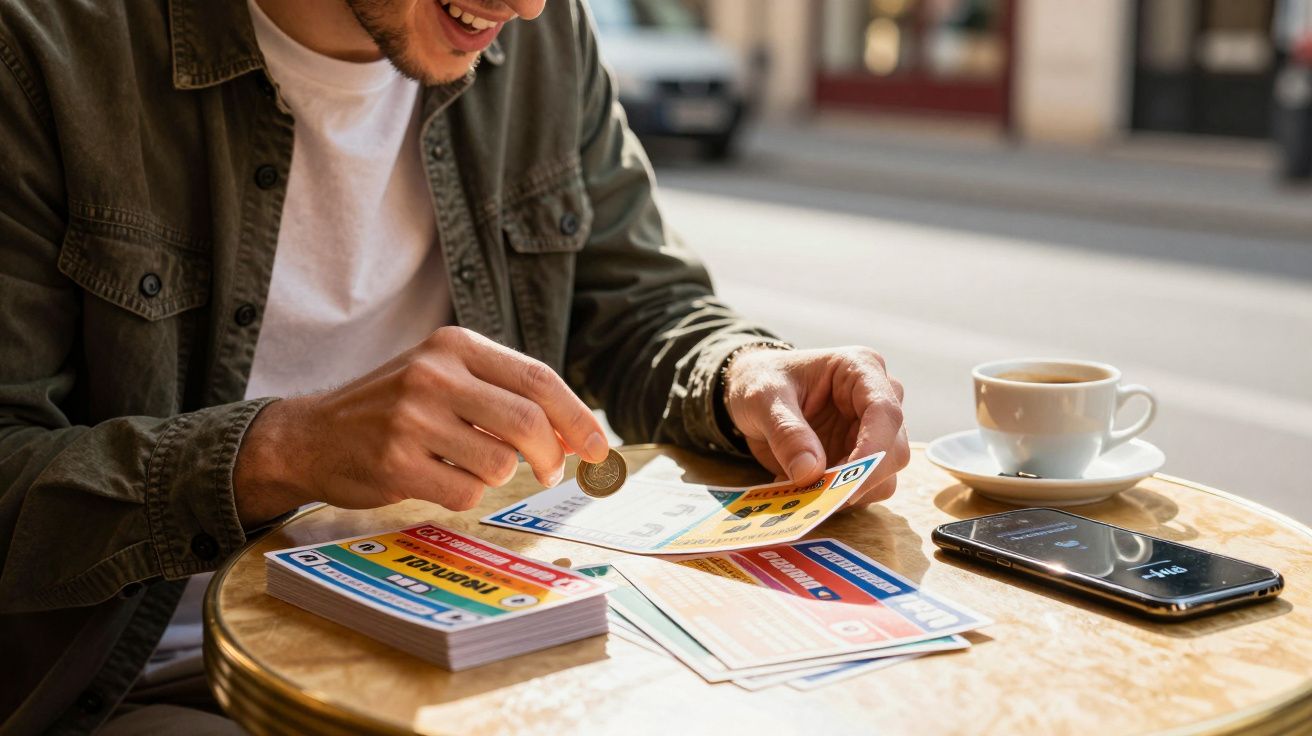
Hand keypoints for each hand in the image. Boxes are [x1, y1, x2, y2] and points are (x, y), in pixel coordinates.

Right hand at [233, 327, 609, 525]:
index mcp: (454, 344)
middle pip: (528, 421)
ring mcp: (412, 418)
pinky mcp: (396, 463)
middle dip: (552, 456)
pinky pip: (465, 491)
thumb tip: (574, 434)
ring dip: (497, 475)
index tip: (598, 448)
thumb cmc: (393, 407)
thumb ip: (503, 394)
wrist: (312, 435)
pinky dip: (464, 493)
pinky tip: (435, 478)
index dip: (577, 417)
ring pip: (500, 463)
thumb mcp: (444, 376)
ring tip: (465, 464)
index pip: (538, 379)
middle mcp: (433, 374)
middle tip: (552, 473)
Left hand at [723, 346, 908, 507]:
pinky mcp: (862, 457)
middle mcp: (878, 398)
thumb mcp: (763, 398)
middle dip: (859, 478)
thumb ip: (786, 431)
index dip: (874, 449)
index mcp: (860, 368)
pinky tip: (804, 487)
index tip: (847, 479)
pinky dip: (836, 496)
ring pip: (885, 476)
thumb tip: (811, 472)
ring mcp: (873, 430)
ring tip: (802, 488)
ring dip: (847, 491)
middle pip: (894, 450)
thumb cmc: (761, 380)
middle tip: (817, 494)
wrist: (755, 392)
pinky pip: (864, 487)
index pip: (884, 412)